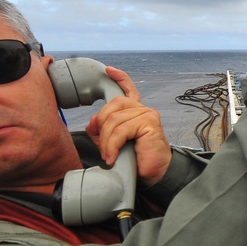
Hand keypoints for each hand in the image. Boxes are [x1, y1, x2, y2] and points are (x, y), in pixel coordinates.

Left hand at [85, 67, 172, 186]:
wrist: (154, 175)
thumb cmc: (137, 160)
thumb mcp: (115, 143)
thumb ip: (103, 130)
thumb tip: (92, 122)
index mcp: (135, 112)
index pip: (128, 89)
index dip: (119, 78)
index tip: (108, 70)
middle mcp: (143, 110)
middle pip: (113, 105)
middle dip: (101, 126)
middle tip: (102, 147)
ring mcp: (147, 114)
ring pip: (114, 120)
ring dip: (106, 141)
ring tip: (108, 155)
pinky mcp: (149, 123)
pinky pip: (121, 130)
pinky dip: (112, 145)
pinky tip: (112, 156)